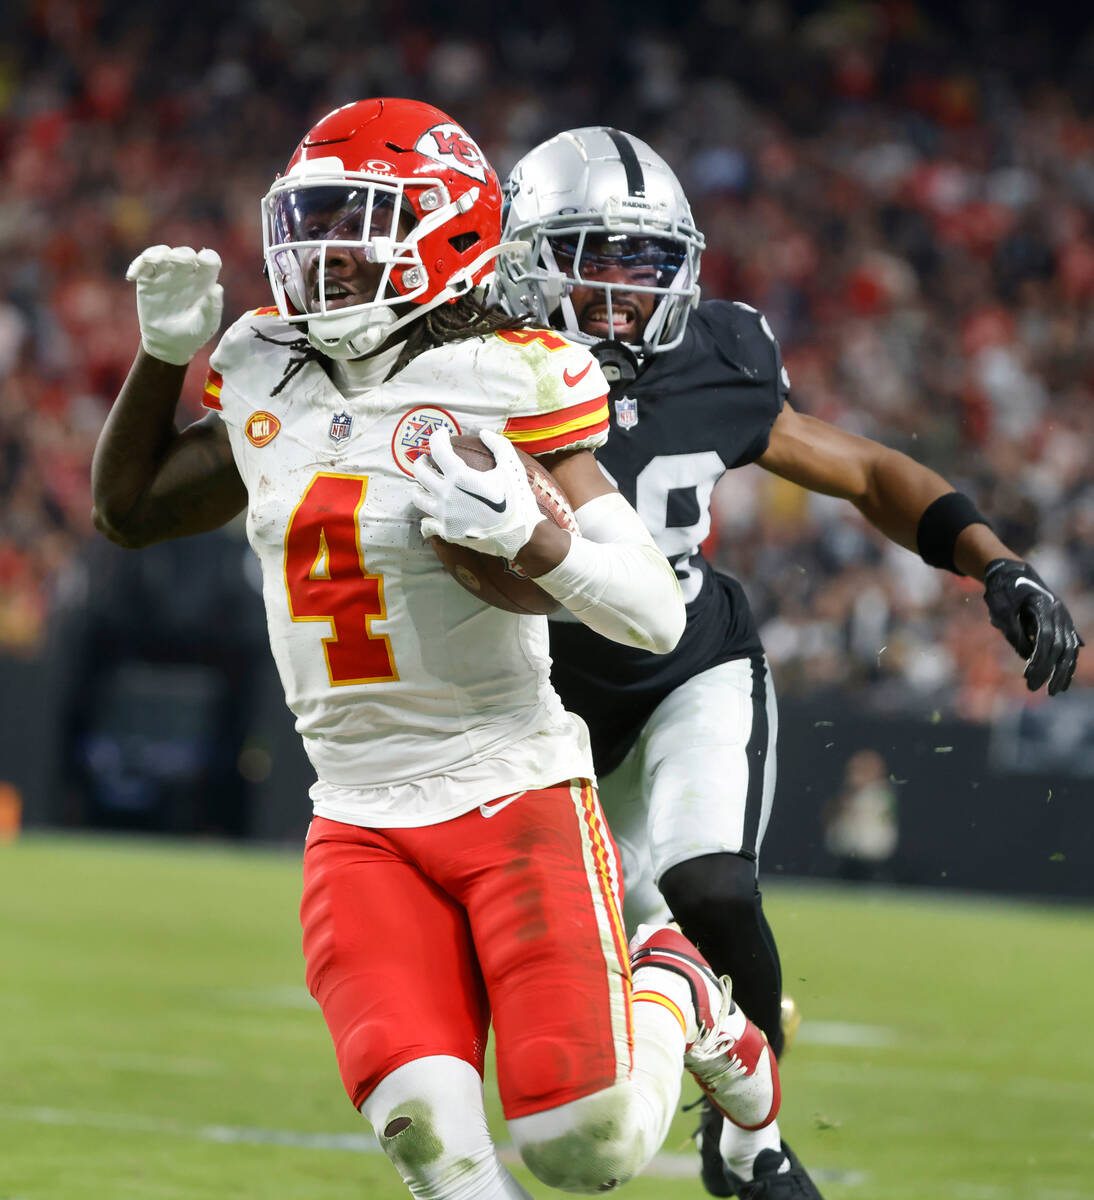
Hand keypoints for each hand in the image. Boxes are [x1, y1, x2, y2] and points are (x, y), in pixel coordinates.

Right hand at [126, 245, 223, 364]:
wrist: (168, 345)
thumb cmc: (193, 334)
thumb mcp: (206, 325)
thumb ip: (212, 308)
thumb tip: (217, 288)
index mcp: (205, 281)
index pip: (209, 260)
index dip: (208, 258)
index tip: (203, 262)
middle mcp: (187, 274)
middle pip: (185, 254)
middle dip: (181, 255)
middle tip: (177, 261)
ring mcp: (167, 274)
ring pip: (163, 253)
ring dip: (157, 253)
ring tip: (150, 260)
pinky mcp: (148, 279)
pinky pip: (143, 265)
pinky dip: (137, 265)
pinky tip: (132, 277)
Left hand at [412, 427, 544, 559]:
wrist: (520, 535)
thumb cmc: (517, 499)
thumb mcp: (512, 467)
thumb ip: (498, 445)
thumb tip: (483, 433)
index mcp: (460, 477)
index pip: (438, 449)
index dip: (437, 437)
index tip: (441, 434)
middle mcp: (447, 495)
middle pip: (420, 472)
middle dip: (422, 460)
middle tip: (428, 459)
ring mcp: (445, 515)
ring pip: (418, 497)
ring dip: (419, 487)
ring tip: (425, 485)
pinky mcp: (447, 532)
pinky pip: (427, 523)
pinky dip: (427, 516)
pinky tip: (433, 512)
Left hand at [983, 559, 1082, 694]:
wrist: (1011, 572)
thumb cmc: (1003, 591)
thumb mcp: (1001, 610)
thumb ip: (1013, 632)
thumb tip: (1027, 656)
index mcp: (1045, 606)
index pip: (1046, 638)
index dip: (1038, 659)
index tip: (1028, 676)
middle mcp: (1059, 612)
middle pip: (1060, 647)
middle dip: (1049, 670)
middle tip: (1034, 689)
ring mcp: (1063, 618)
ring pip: (1069, 649)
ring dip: (1062, 672)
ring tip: (1053, 691)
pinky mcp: (1062, 625)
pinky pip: (1069, 648)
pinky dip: (1066, 664)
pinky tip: (1062, 681)